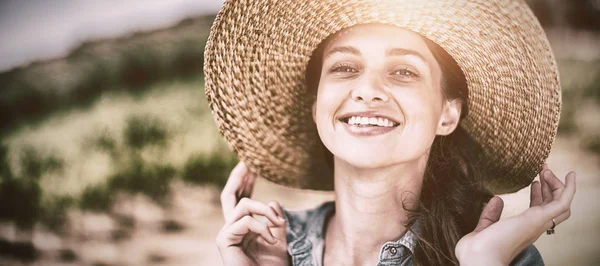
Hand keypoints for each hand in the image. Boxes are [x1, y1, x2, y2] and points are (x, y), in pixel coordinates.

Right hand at [216, 162, 289, 265]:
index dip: (242, 179)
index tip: (249, 163)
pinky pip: (246, 221)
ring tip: (279, 225)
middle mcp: (230, 227)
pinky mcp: (224, 240)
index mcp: (242, 226)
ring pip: (244, 205)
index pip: (238, 197)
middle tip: (248, 161)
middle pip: (230, 194)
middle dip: (239, 176)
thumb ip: (274, 218)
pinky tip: (271, 240)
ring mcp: (226, 233)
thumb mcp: (279, 237)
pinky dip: (263, 228)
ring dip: (265, 212)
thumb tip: (272, 201)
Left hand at [455, 164, 575, 265]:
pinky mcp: (539, 219)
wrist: (479, 257)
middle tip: (542, 169)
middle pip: (550, 205)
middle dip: (549, 186)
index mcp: (523, 230)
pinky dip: (569, 188)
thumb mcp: (485, 226)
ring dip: (556, 184)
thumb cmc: (479, 249)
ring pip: (559, 203)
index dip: (538, 195)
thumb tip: (497, 199)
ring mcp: (538, 223)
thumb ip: (491, 214)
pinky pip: (563, 203)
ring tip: (546, 169)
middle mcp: (534, 228)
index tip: (533, 182)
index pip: (538, 211)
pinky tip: (569, 175)